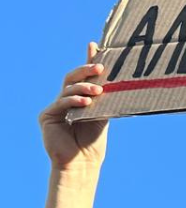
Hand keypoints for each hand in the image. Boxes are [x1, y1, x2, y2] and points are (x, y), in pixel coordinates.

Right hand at [39, 42, 108, 171]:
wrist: (82, 162)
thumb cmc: (93, 141)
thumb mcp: (103, 115)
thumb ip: (105, 98)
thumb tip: (117, 81)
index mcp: (79, 98)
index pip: (83, 77)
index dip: (88, 61)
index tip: (94, 45)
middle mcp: (65, 100)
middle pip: (72, 78)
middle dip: (85, 70)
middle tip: (99, 67)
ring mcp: (55, 107)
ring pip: (68, 89)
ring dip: (83, 87)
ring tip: (97, 89)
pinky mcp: (47, 116)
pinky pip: (61, 103)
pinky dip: (74, 101)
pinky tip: (86, 102)